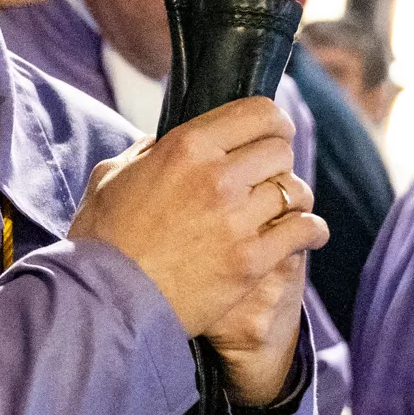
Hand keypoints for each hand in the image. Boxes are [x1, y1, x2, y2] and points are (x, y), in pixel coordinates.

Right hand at [68, 96, 326, 407]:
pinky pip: (304, 230)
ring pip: (295, 190)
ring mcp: (237, 219)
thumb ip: (145, 153)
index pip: (258, 112)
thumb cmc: (102, 240)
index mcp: (186, 146)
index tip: (272, 133)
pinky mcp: (251, 260)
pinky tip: (307, 233)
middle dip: (278, 161)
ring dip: (294, 198)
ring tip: (287, 208)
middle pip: (280, 150)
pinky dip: (311, 230)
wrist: (106, 302)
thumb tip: (163, 143)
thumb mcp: (111, 178)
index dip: (272, 121)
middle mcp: (217, 176)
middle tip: (271, 176)